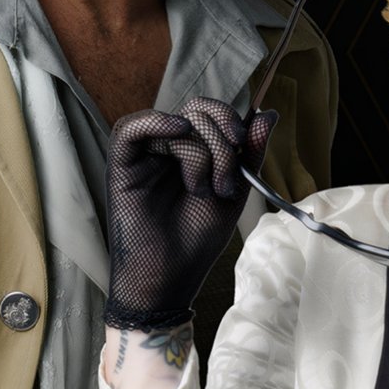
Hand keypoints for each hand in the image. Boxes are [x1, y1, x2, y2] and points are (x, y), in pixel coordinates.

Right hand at [104, 96, 275, 336]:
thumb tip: (269, 114)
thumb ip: (249, 153)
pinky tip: (178, 131)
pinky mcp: (120, 165)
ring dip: (200, 150)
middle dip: (220, 136)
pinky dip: (157, 122)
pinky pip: (131, 128)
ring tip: (203, 190)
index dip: (229, 118)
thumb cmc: (196, 240)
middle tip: (226, 178)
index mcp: (192, 151)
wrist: (170, 278)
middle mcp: (166, 148)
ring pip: (175, 122)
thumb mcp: (233, 191)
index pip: (210, 113)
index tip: (243, 143)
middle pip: (195, 110)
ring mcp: (143, 156)